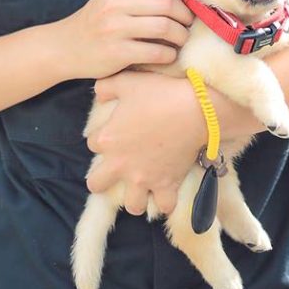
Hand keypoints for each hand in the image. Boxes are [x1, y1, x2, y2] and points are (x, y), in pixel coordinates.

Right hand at [58, 0, 193, 79]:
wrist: (64, 48)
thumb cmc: (96, 22)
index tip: (183, 4)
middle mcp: (115, 3)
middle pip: (166, 3)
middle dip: (185, 15)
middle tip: (188, 24)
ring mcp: (115, 28)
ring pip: (165, 26)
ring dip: (181, 35)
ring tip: (181, 40)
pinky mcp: (117, 53)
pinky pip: (156, 52)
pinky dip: (169, 54)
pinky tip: (168, 55)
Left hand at [85, 71, 206, 215]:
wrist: (195, 109)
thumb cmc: (160, 93)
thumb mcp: (127, 81)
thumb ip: (106, 86)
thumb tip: (99, 93)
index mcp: (109, 139)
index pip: (93, 143)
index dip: (104, 136)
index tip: (116, 130)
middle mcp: (121, 164)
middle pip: (96, 184)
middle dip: (103, 178)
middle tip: (117, 168)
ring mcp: (144, 178)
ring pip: (131, 204)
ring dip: (134, 196)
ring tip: (142, 185)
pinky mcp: (167, 186)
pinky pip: (164, 206)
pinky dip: (165, 201)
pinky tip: (166, 191)